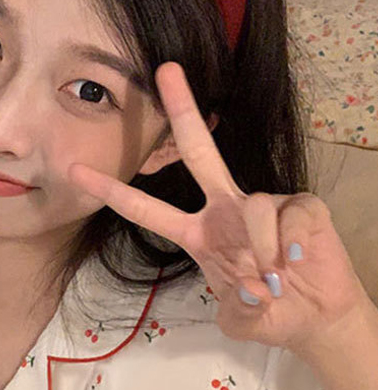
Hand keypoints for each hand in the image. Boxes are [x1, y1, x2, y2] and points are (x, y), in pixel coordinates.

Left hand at [67, 62, 371, 354]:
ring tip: (272, 279)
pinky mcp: (301, 206)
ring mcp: (263, 206)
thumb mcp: (239, 320)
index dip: (113, 191)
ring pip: (252, 203)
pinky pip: (288, 214)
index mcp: (196, 234)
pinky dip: (289, 244)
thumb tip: (253, 291)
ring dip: (259, 247)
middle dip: (183, 111)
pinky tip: (294, 262)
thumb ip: (239, 310)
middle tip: (166, 69)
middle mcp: (224, 211)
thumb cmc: (267, 314)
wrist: (313, 318)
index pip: (146, 210)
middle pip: (199, 152)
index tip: (76, 172)